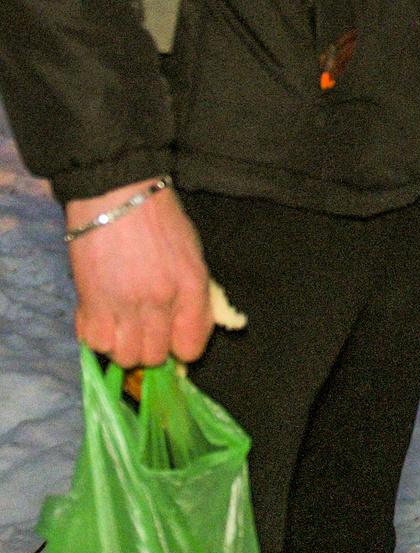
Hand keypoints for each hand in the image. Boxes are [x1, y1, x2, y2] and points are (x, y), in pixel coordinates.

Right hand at [65, 180, 213, 367]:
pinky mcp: (90, 300)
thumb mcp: (193, 256)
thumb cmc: (161, 220)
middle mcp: (158, 302)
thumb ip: (194, 296)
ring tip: (123, 327)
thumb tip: (187, 331)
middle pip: (153, 357)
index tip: (174, 339)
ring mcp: (122, 303)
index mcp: (191, 288)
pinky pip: (93, 341)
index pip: (190, 348)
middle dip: (151, 350)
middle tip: (145, 330)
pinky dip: (98, 337)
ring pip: (122, 355)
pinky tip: (104, 319)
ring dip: (123, 347)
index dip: (182, 348)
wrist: (117, 195)